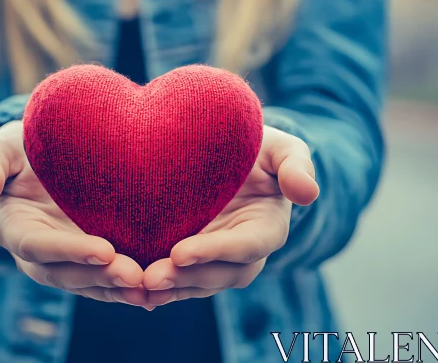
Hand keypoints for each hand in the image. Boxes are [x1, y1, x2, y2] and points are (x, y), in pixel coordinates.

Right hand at [0, 120, 147, 307]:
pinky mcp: (92, 259)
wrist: (46, 151)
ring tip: (152, 290)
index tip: (103, 251)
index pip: (39, 247)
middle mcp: (41, 253)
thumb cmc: (21, 148)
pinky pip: (109, 279)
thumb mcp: (0, 149)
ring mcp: (67, 259)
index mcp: (15, 229)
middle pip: (67, 274)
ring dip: (120, 290)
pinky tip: (162, 290)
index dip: (70, 252)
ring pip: (91, 284)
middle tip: (135, 277)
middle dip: (100, 278)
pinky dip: (131, 287)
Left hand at [142, 125, 318, 305]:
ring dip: (168, 288)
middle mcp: (243, 254)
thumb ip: (296, 165)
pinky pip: (177, 280)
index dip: (215, 252)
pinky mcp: (191, 261)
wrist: (231, 153)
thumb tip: (309, 193)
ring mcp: (216, 261)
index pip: (245, 247)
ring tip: (137, 286)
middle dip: (186, 278)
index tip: (180, 252)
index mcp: (267, 229)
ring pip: (195, 284)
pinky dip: (156, 289)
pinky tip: (129, 289)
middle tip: (151, 278)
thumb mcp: (282, 148)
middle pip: (219, 275)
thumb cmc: (258, 148)